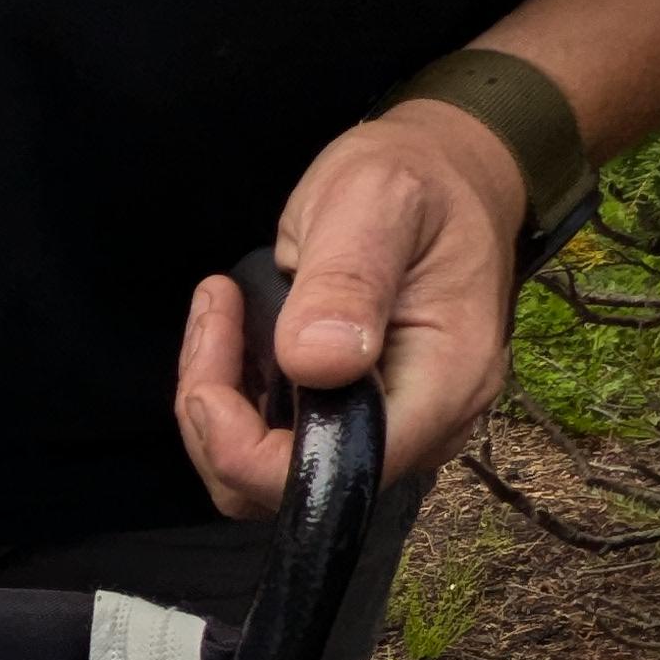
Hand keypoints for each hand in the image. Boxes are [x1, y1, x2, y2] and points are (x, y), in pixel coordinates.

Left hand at [175, 100, 529, 519]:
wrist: (446, 174)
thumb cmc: (417, 180)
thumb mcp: (378, 201)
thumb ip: (348, 279)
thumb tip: (315, 363)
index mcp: (443, 386)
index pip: (332, 474)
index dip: (245, 446)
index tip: (213, 353)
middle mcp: (423, 429)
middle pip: (284, 485)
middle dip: (219, 417)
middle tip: (214, 315)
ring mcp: (389, 431)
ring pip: (265, 473)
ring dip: (219, 405)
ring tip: (221, 312)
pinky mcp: (355, 422)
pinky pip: (273, 444)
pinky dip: (235, 399)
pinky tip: (234, 330)